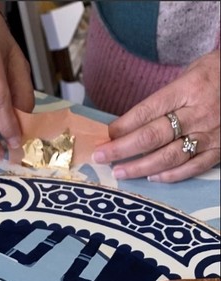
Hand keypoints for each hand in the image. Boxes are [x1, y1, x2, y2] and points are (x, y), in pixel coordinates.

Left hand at [92, 50, 219, 182]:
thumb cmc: (215, 74)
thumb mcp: (188, 74)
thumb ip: (163, 98)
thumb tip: (130, 123)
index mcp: (188, 89)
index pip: (147, 112)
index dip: (122, 127)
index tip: (104, 136)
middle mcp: (199, 113)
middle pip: (152, 136)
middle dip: (122, 149)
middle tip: (101, 157)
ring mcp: (211, 134)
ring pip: (170, 157)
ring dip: (140, 167)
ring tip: (119, 172)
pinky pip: (194, 167)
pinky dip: (171, 175)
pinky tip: (152, 177)